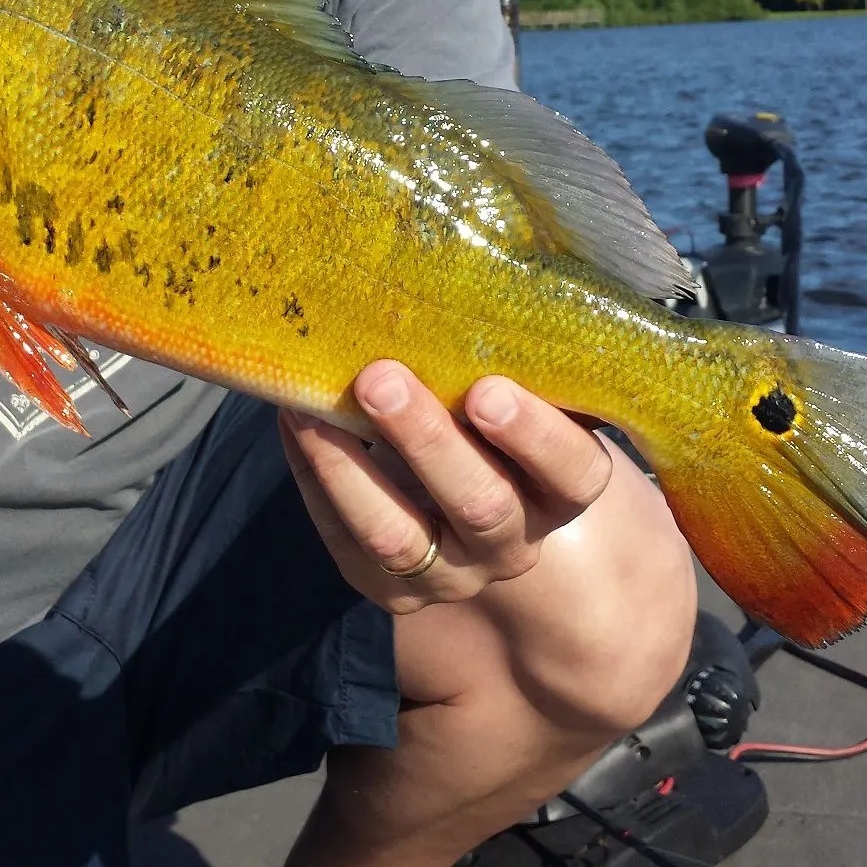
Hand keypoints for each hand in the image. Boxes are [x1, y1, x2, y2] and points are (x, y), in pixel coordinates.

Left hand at [280, 361, 616, 612]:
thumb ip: (500, 357)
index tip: (488, 389)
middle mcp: (514, 543)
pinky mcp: (389, 590)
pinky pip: (344, 542)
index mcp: (562, 490)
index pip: (573, 472)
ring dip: (351, 471)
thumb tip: (454, 276)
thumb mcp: (513, 392)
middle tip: (381, 377)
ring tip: (313, 408)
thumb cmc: (489, 416)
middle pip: (480, 504)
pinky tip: (294, 420)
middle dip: (427, 441)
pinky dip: (314, 476)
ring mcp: (451, 574)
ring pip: (399, 538)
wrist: (458, 484)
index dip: (535, 436)